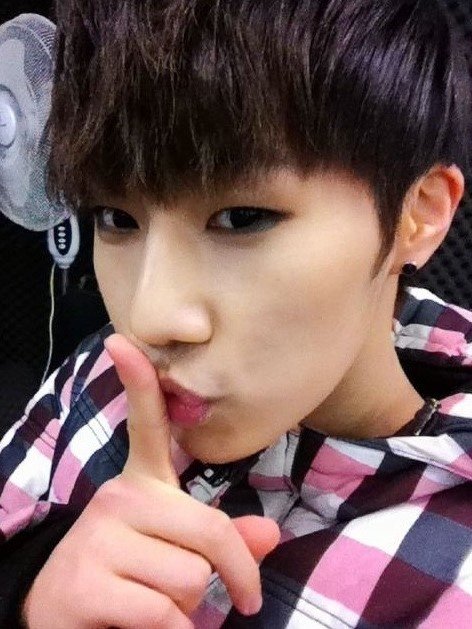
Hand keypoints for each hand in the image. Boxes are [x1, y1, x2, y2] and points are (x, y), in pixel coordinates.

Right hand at [23, 334, 279, 627]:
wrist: (62, 615)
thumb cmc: (131, 575)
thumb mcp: (179, 550)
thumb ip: (223, 538)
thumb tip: (270, 532)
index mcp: (141, 483)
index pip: (145, 425)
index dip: (137, 381)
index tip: (123, 342)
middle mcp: (118, 497)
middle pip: (210, 531)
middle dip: (230, 573)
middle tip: (226, 596)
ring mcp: (99, 536)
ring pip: (191, 577)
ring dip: (190, 608)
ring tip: (157, 604)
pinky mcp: (86, 584)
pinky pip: (164, 614)